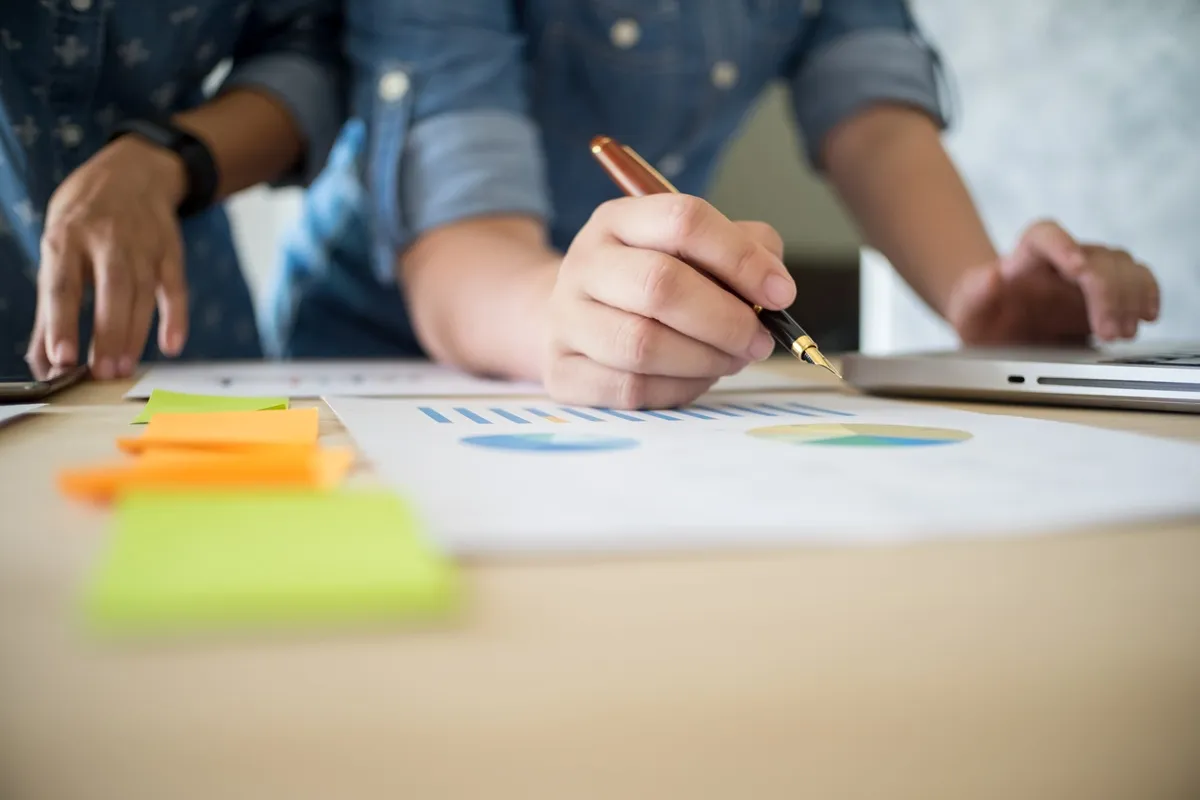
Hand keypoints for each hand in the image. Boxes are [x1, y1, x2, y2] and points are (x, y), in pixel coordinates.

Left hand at [28, 135, 189, 379]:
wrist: (134, 171)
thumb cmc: (84, 215)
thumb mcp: (57, 245)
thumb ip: (51, 304)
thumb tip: (42, 359)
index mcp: (67, 236)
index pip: (62, 285)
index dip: (61, 323)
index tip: (61, 359)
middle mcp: (107, 238)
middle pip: (110, 291)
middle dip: (107, 334)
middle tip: (101, 374)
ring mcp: (144, 244)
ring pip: (142, 294)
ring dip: (134, 335)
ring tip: (123, 369)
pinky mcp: (171, 252)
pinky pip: (175, 288)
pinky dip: (176, 317)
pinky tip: (171, 345)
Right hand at [543, 194, 795, 407]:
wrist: (575, 318)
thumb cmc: (651, 281)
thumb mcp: (694, 248)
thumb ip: (744, 250)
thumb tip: (774, 286)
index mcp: (619, 219)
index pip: (683, 220)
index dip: (741, 258)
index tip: (781, 293)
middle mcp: (584, 263)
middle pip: (660, 285)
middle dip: (725, 320)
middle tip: (759, 340)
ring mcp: (566, 319)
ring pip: (642, 345)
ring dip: (704, 359)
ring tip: (731, 360)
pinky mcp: (561, 371)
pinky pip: (629, 389)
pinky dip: (676, 390)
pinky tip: (695, 379)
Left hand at [947, 220, 1158, 345]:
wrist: (998, 331)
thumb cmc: (982, 317)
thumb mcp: (966, 314)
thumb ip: (973, 295)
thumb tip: (990, 276)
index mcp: (1023, 259)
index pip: (1043, 235)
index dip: (1063, 245)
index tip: (1078, 268)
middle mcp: (1060, 259)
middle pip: (1094, 258)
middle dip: (1107, 293)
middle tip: (1107, 331)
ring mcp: (1088, 274)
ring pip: (1122, 266)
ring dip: (1130, 298)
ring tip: (1122, 333)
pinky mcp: (1108, 293)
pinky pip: (1138, 279)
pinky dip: (1147, 294)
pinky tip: (1146, 316)